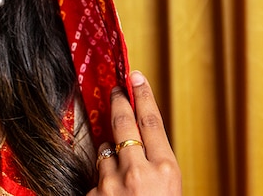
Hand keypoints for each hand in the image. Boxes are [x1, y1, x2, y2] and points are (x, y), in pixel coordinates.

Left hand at [89, 71, 180, 194]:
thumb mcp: (170, 186)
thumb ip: (156, 162)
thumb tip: (140, 135)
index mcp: (165, 170)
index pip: (151, 121)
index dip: (142, 96)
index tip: (136, 78)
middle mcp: (137, 173)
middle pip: (123, 123)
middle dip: (118, 102)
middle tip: (116, 89)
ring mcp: (112, 183)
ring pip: (105, 150)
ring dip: (112, 155)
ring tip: (123, 178)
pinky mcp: (92, 193)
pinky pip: (96, 175)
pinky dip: (103, 181)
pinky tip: (113, 195)